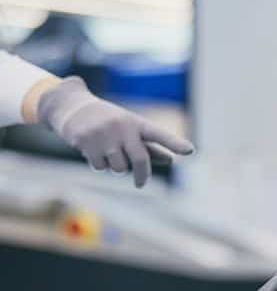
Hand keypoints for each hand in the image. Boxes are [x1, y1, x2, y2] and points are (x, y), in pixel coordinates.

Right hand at [36, 76, 193, 187]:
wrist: (71, 106)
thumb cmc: (108, 121)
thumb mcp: (129, 129)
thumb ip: (148, 145)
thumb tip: (170, 160)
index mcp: (136, 123)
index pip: (159, 134)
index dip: (174, 143)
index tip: (190, 151)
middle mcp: (122, 127)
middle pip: (140, 160)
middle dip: (142, 176)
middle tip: (140, 184)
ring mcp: (104, 134)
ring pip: (118, 168)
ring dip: (115, 167)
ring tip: (107, 152)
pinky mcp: (86, 142)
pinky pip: (99, 167)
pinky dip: (98, 165)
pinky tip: (91, 150)